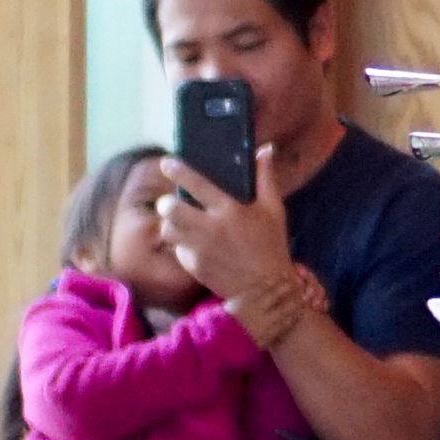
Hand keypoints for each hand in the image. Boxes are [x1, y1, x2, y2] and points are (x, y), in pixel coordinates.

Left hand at [142, 157, 307, 340]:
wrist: (266, 289)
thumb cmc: (271, 245)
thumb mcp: (274, 209)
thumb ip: (266, 177)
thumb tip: (265, 149)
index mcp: (230, 209)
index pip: (197, 184)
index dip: (178, 171)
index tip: (166, 163)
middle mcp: (210, 228)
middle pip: (170, 209)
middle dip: (166, 204)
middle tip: (171, 204)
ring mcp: (199, 248)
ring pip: (167, 229)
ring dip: (171, 225)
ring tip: (181, 224)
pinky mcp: (193, 266)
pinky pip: (177, 250)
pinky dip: (183, 246)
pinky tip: (196, 246)